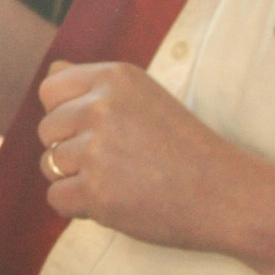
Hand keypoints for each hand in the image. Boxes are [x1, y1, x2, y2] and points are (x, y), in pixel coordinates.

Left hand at [31, 59, 274, 264]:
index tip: (95, 131)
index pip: (51, 90)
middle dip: (70, 151)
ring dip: (76, 180)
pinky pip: (57, 198)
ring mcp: (96, 149)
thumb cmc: (187, 148)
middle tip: (114, 163)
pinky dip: (79, 207)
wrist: (227, 194)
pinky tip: (114, 203)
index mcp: (115, 78)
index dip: (65, 115)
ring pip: (50, 165)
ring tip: (118, 182)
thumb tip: (53, 67)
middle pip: (47, 130)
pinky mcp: (95, 191)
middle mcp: (101, 107)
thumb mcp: (146, 98)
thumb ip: (96, 86)